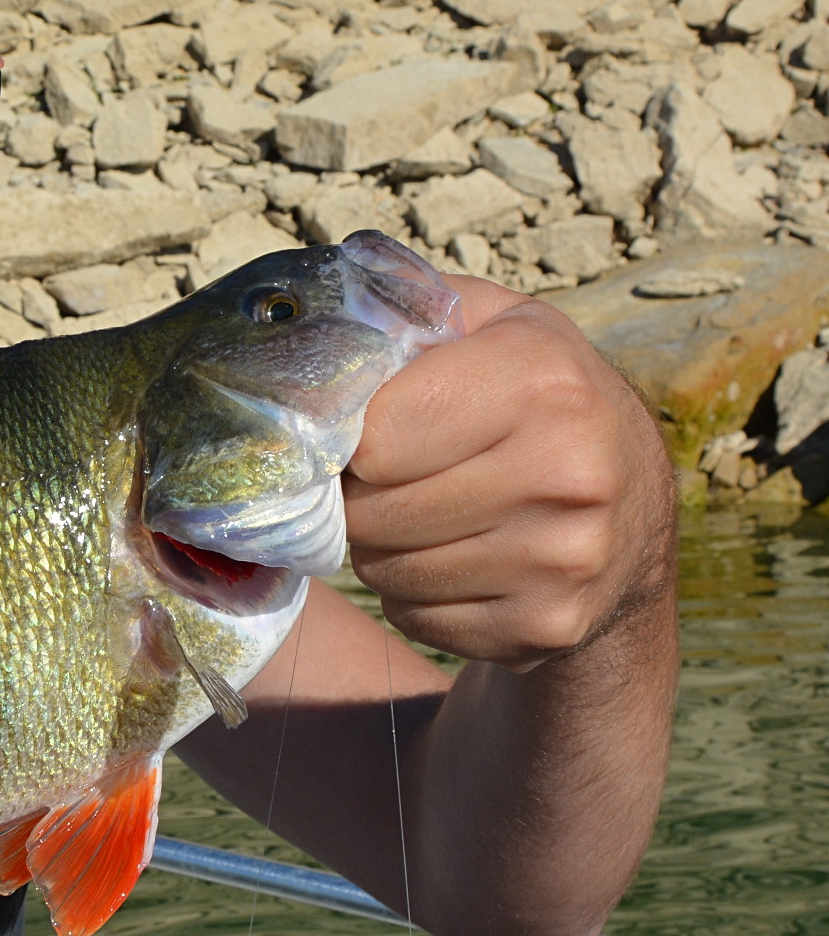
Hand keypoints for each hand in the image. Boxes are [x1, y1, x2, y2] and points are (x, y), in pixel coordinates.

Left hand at [344, 275, 674, 670]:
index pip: (373, 438)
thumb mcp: (491, 323)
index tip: (362, 431)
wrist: (634, 507)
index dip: (348, 437)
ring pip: (384, 572)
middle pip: (370, 512)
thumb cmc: (537, 396)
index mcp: (542, 382)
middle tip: (391, 477)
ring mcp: (562, 559)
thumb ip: (402, 311)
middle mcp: (566, 472)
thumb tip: (302, 347)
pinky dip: (413, 594)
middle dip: (358, 497)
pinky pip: (415, 617)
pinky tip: (455, 557)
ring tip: (425, 512)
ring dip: (381, 547)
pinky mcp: (547, 624)